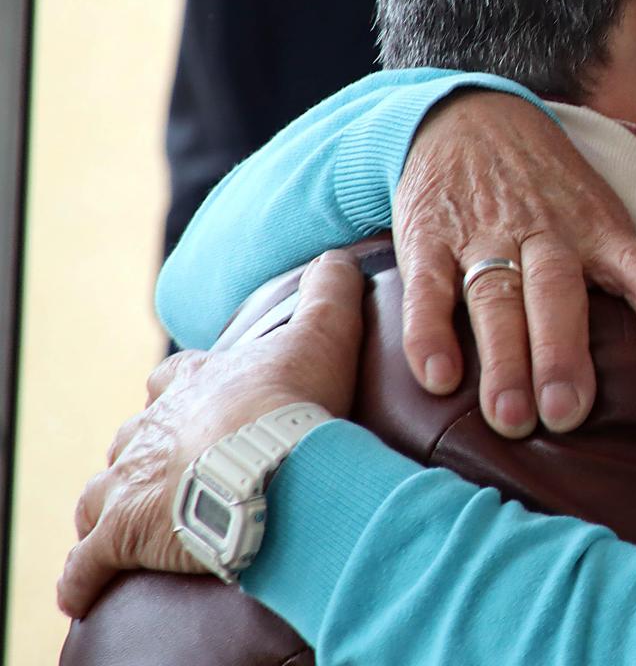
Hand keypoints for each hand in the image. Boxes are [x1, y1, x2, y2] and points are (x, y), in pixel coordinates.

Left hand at [57, 252, 368, 618]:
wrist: (268, 464)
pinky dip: (83, 577)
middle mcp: (151, 429)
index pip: (175, 381)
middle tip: (168, 471)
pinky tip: (85, 590)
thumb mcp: (323, 334)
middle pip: (134, 437)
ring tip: (121, 526)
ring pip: (100, 494)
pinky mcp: (120, 535)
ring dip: (109, 507)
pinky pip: (86, 564)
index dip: (184, 391)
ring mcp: (128, 483)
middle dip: (144, 452)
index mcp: (193, 386)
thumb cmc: (293, 403)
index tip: (194, 400)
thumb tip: (339, 257)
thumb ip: (329, 294)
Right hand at [393, 91, 635, 437]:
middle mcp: (545, 233)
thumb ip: (623, 271)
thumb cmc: (549, 189)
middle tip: (566, 413)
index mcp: (597, 228)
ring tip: (511, 419)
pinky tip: (438, 378)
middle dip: (561, 354)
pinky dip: (430, 333)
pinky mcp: (428, 240)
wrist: (468, 115)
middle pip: (556, 291)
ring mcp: (483, 236)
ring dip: (504, 359)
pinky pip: (428, 290)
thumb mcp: (596, 211)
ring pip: (495, 297)